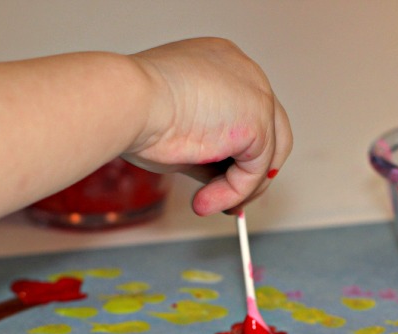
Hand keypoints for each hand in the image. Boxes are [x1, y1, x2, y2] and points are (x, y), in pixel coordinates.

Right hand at [125, 38, 291, 214]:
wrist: (128, 102)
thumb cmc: (137, 110)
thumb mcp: (181, 133)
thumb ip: (209, 153)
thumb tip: (220, 180)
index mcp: (223, 65)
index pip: (246, 113)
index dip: (238, 153)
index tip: (222, 182)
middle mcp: (244, 72)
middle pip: (269, 132)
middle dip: (249, 174)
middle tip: (228, 202)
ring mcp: (256, 92)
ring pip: (267, 154)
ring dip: (239, 188)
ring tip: (208, 203)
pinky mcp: (258, 119)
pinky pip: (256, 169)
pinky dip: (233, 191)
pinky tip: (206, 200)